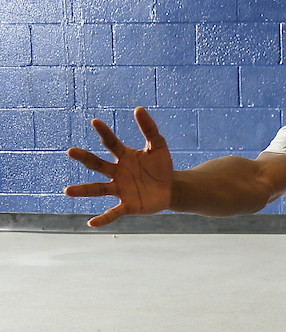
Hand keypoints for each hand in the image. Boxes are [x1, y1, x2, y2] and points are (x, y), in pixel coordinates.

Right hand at [64, 107, 172, 226]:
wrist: (171, 188)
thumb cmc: (160, 166)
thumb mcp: (158, 146)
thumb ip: (149, 129)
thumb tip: (138, 108)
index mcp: (124, 156)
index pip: (111, 143)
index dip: (104, 132)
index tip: (95, 121)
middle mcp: (117, 172)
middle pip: (98, 164)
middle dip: (85, 158)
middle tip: (71, 151)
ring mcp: (120, 189)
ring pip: (99, 189)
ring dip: (83, 190)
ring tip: (67, 191)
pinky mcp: (128, 205)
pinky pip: (113, 212)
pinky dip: (103, 218)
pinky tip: (91, 223)